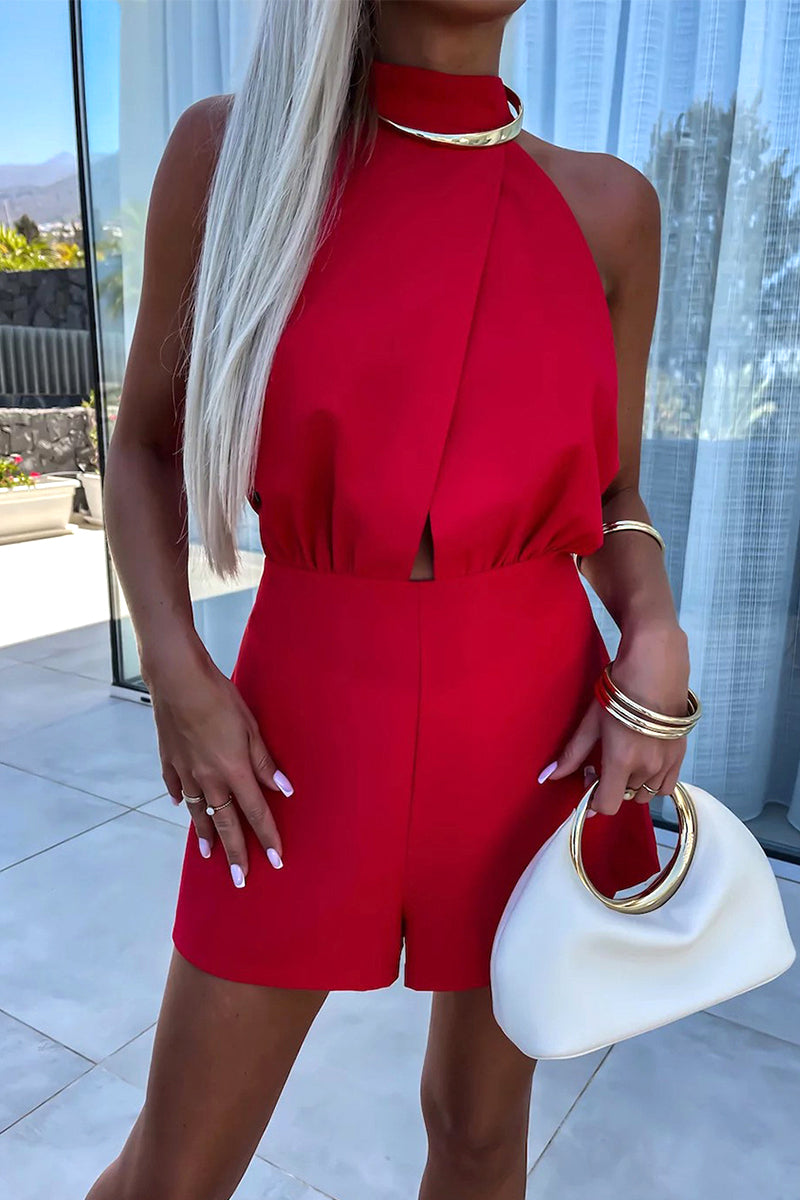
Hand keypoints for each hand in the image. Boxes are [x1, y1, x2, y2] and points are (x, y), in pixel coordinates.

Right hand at [149, 653, 292, 886]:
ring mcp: (186, 771)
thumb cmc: (219, 697)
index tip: (276, 861)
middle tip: (239, 879)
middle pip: (225, 823)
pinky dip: (182, 799)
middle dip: (235, 852)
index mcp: (233, 770)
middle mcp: (208, 778)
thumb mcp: (250, 727)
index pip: (255, 812)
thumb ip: (265, 761)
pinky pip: (177, 787)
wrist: (177, 680)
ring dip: (205, 834)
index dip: (267, 838)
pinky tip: (183, 806)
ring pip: (198, 811)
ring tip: (209, 854)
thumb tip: (283, 790)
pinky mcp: (169, 760)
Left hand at [538, 623, 690, 815]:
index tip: (589, 780)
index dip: (594, 800)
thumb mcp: (591, 723)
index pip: (607, 805)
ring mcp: (667, 762)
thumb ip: (572, 754)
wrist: (656, 667)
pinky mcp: (681, 754)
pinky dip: (654, 781)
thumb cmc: (619, 691)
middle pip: (625, 796)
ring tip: (626, 759)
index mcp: (622, 760)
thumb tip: (548, 777)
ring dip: (633, 784)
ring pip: (647, 793)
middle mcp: (647, 767)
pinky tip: (645, 760)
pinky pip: (667, 785)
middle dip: (612, 785)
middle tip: (604, 760)